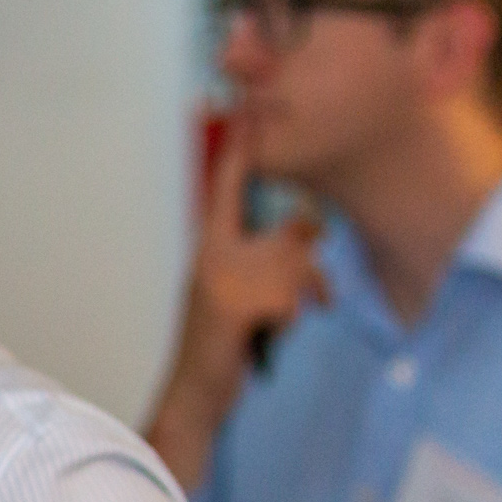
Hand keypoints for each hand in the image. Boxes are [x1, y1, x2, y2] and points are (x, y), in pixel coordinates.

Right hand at [145, 122, 325, 487]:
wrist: (190, 394)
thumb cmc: (219, 345)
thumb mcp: (246, 292)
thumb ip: (272, 256)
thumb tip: (311, 231)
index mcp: (206, 245)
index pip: (226, 185)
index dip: (240, 146)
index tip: (248, 107)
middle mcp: (209, 253)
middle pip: (293, 232)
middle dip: (305, 269)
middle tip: (290, 303)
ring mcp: (220, 276)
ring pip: (300, 264)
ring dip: (302, 298)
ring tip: (277, 324)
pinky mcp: (235, 303)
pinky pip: (295, 296)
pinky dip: (292, 320)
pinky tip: (268, 336)